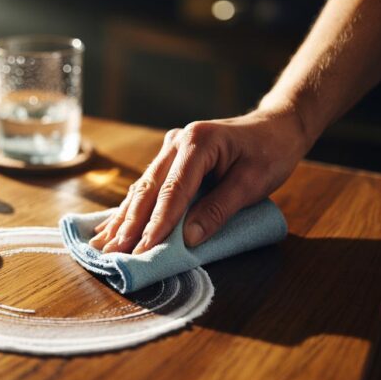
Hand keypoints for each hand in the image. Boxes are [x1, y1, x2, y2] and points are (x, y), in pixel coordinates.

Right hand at [89, 106, 308, 253]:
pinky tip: (111, 225)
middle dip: (129, 224)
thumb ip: (219, 209)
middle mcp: (177, 142)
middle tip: (113, 253)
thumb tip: (189, 239)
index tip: (143, 249)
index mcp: (198, 142)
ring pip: (143, 188)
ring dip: (123, 218)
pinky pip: (148, 186)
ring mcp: (170, 148)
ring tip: (103, 244)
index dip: (157, 223)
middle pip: (149, 188)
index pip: (173, 190)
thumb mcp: (253, 183)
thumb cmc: (270, 152)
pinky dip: (131, 208)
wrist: (276, 126)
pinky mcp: (170, 158)